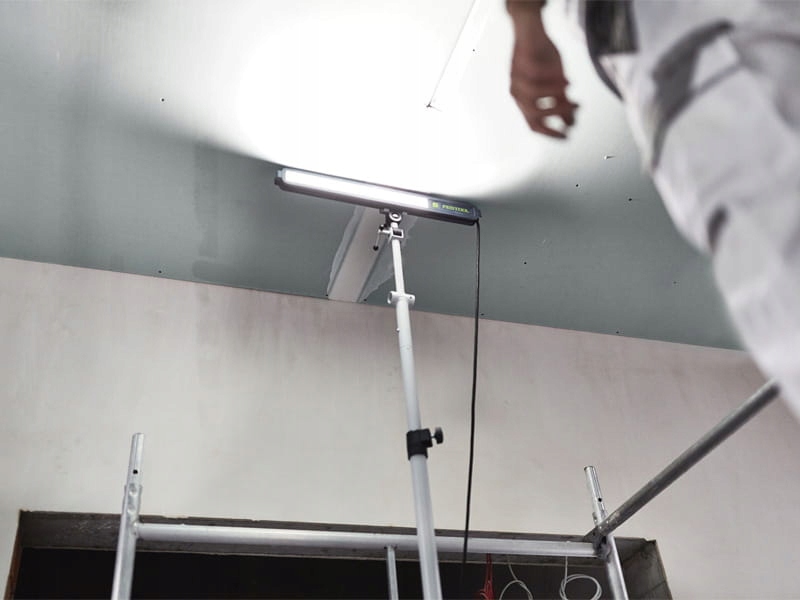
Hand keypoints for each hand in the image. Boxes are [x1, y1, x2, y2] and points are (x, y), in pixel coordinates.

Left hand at [508, 3, 577, 137]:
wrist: (530, 30)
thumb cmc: (542, 58)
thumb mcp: (555, 84)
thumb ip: (561, 103)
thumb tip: (570, 123)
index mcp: (524, 101)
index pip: (533, 125)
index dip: (550, 133)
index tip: (566, 136)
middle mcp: (518, 92)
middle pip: (533, 114)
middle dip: (556, 114)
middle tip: (574, 110)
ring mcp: (517, 77)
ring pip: (533, 95)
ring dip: (554, 95)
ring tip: (570, 91)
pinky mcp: (521, 61)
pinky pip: (535, 74)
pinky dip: (551, 78)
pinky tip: (565, 77)